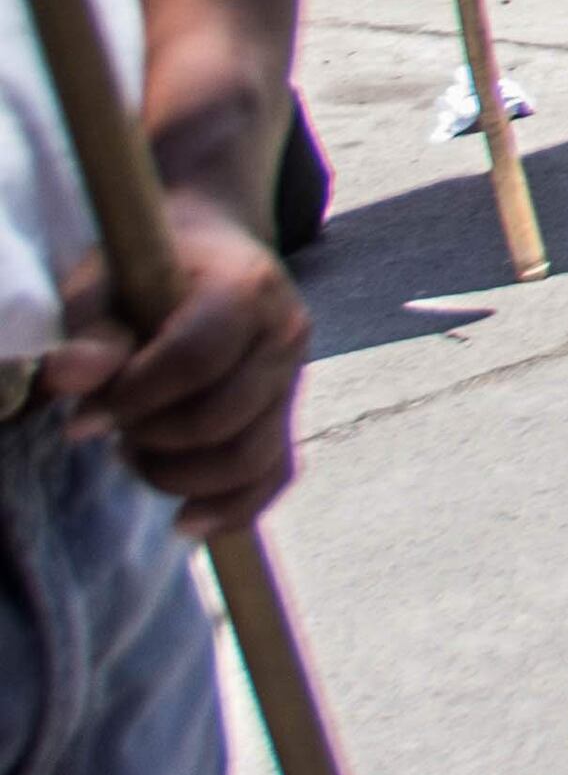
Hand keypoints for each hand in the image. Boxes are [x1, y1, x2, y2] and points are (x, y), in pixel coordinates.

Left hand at [44, 198, 306, 530]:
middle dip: (153, 439)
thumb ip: (92, 332)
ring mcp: (293, 379)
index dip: (134, 399)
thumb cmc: (150, 268)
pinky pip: (274, 477)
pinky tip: (184, 520)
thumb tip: (68, 380)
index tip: (81, 421)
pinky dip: (232, 508)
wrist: (211, 254)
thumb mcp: (108, 283)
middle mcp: (285, 334)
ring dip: (178, 474)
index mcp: (246, 288)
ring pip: (250, 458)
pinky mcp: (287, 414)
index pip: (196, 360)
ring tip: (137, 453)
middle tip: (113, 428)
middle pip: (224, 418)